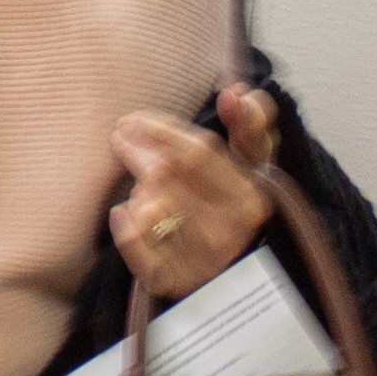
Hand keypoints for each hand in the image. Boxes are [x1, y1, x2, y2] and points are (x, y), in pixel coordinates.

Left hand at [108, 83, 273, 300]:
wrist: (241, 270)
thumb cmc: (240, 200)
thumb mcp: (255, 163)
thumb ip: (250, 124)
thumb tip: (237, 92)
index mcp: (250, 198)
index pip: (196, 154)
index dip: (159, 131)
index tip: (134, 119)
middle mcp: (228, 232)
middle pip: (166, 177)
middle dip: (139, 152)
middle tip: (121, 137)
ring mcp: (201, 261)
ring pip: (149, 209)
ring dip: (138, 189)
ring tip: (139, 181)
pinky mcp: (175, 283)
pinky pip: (136, 249)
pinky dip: (125, 227)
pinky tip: (122, 212)